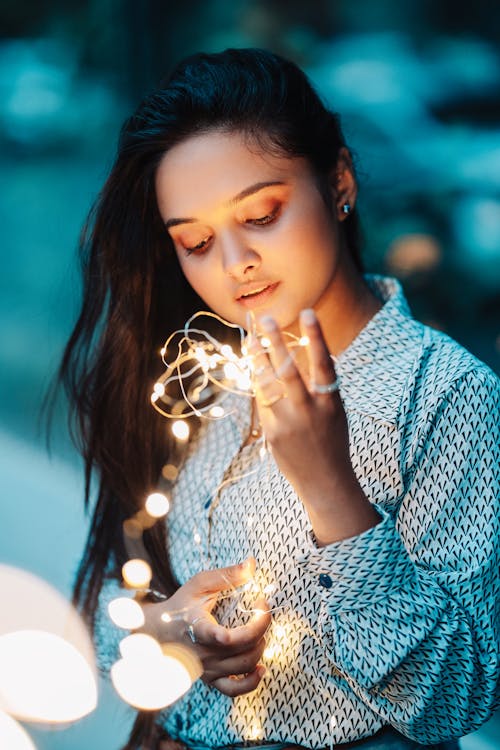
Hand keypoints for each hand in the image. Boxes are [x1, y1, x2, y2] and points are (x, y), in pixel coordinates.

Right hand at [141, 558, 270, 696]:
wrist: (157, 632)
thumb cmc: (181, 605)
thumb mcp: (199, 584)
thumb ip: (227, 575)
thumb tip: (252, 564)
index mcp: (198, 628)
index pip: (223, 637)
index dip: (247, 628)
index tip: (260, 604)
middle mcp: (203, 653)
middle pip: (244, 648)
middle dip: (262, 627)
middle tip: (263, 610)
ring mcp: (207, 670)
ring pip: (245, 665)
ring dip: (261, 645)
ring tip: (260, 629)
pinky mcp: (209, 680)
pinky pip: (234, 690)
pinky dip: (252, 682)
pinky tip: (261, 667)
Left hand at [250, 309, 379, 543]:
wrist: (325, 481)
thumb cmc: (332, 441)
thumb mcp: (335, 412)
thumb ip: (320, 388)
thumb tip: (302, 357)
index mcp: (330, 403)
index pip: (323, 364)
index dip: (316, 337)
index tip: (307, 312)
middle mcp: (308, 411)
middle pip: (288, 371)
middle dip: (276, 343)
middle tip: (265, 319)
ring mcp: (287, 422)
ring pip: (267, 384)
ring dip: (258, 359)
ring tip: (250, 339)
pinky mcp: (271, 432)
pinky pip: (262, 401)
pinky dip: (258, 383)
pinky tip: (253, 366)